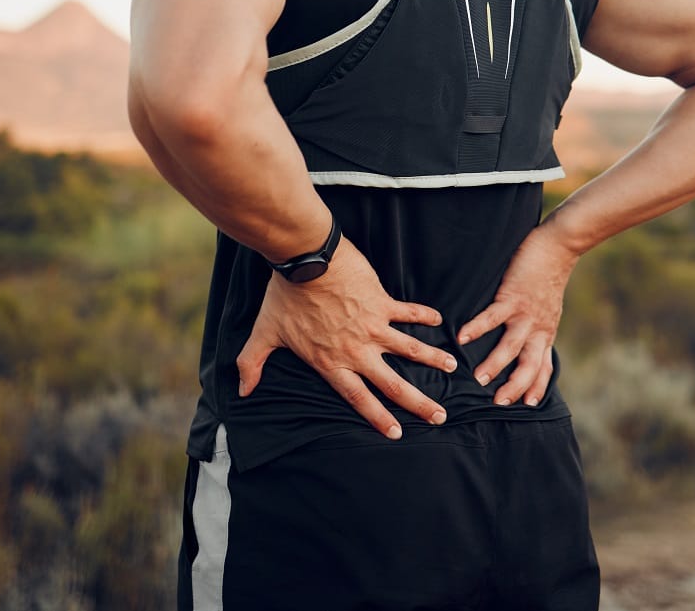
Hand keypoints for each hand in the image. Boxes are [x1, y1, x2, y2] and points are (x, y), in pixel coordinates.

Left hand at [236, 234, 458, 438]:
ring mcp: (372, 327)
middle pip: (393, 384)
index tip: (398, 433)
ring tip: (453, 369)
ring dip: (433, 360)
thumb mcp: (264, 335)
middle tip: (439, 417)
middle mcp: (357, 351)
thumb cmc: (284, 298)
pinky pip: (408, 312)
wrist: (305, 261)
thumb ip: (252, 364)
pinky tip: (440, 321)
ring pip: (410, 350)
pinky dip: (425, 316)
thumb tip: (241, 390)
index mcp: (331, 363)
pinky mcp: (381, 302)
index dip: (379, 418)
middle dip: (418, 404)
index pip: (359, 398)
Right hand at [456, 223, 579, 406]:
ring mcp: (526, 314)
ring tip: (478, 378)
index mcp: (545, 332)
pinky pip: (493, 317)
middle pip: (529, 365)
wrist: (558, 248)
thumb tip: (529, 339)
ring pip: (512, 346)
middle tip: (497, 402)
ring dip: (495, 364)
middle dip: (515, 386)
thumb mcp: (549, 309)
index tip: (528, 405)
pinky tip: (462, 336)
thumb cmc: (549, 276)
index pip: (543, 367)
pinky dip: (477, 328)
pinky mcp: (514, 297)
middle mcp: (538, 328)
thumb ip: (538, 326)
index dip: (536, 386)